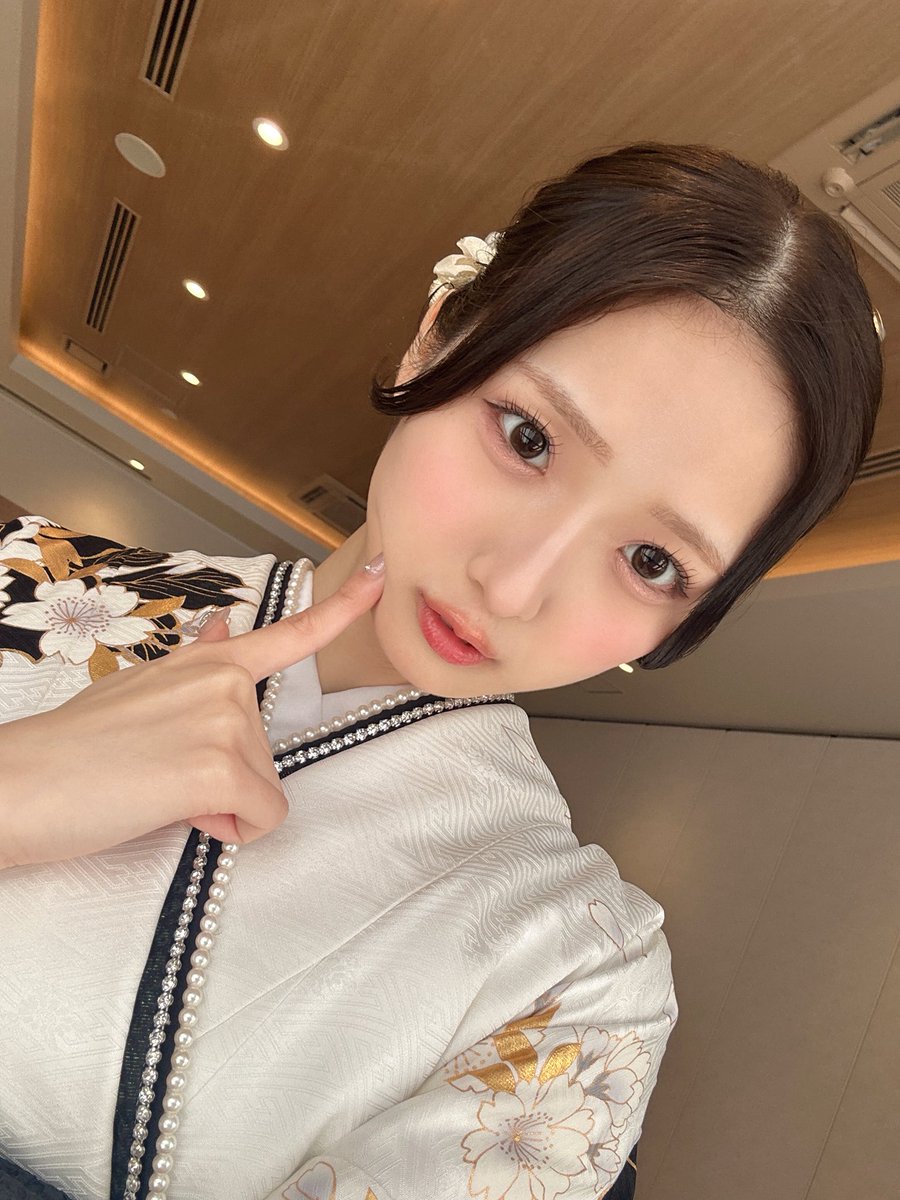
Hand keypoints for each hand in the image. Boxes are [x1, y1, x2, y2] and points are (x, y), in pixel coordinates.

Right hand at [0, 558, 385, 867]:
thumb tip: (227, 622)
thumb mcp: (139, 688)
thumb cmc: (72, 748)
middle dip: (226, 780)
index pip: (290, 631)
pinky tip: (177, 812)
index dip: (345, 604)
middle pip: (268, 754)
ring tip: (155, 790)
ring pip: (264, 791)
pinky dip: (229, 831)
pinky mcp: (219, 770)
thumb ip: (195, 661)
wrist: (17, 785)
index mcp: (208, 662)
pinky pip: (261, 818)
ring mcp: (224, 722)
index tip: (384, 573)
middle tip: (159, 775)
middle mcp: (225, 683)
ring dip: (220, 807)